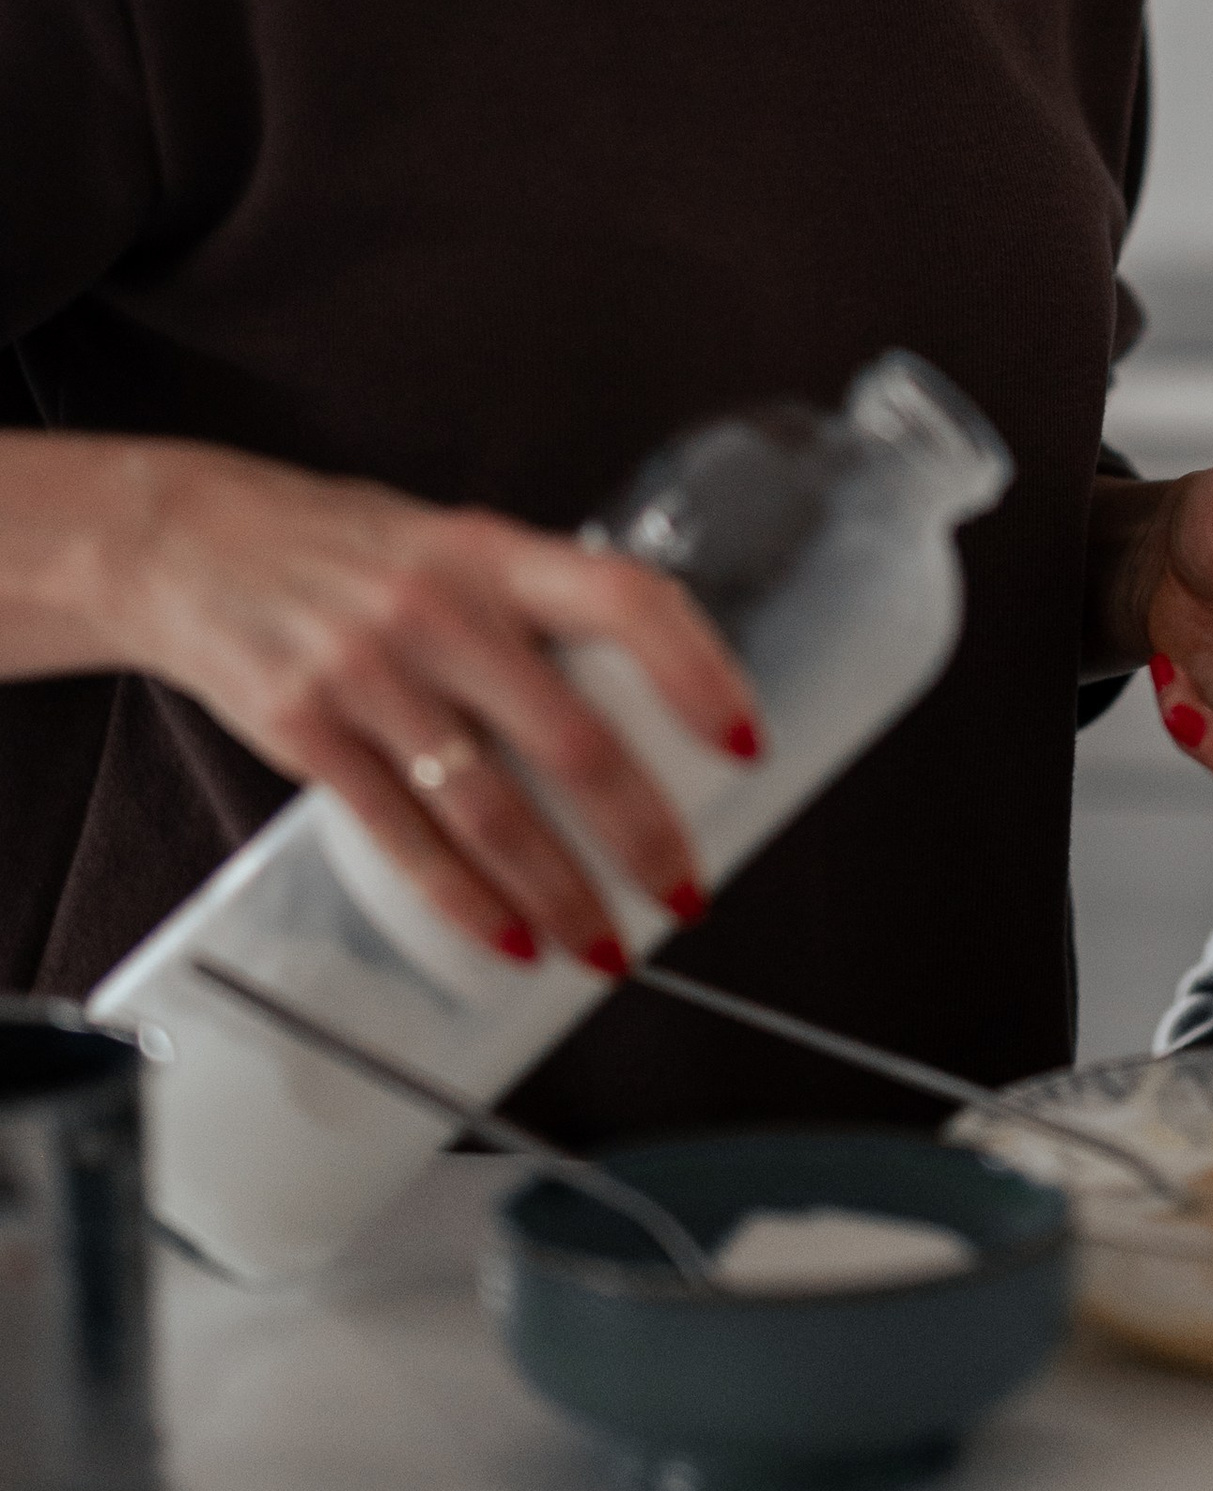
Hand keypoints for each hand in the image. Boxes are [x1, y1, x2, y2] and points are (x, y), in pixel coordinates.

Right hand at [113, 441, 760, 972]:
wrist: (186, 543)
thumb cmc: (345, 551)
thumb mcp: (452, 545)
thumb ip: (535, 605)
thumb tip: (649, 687)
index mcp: (494, 552)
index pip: (626, 601)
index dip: (696, 672)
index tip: (747, 742)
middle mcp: (440, 609)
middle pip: (573, 739)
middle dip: (643, 834)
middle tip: (688, 893)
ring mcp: (368, 671)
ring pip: (491, 809)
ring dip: (561, 894)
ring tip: (606, 947)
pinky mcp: (305, 730)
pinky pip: (401, 835)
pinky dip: (464, 901)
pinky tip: (509, 940)